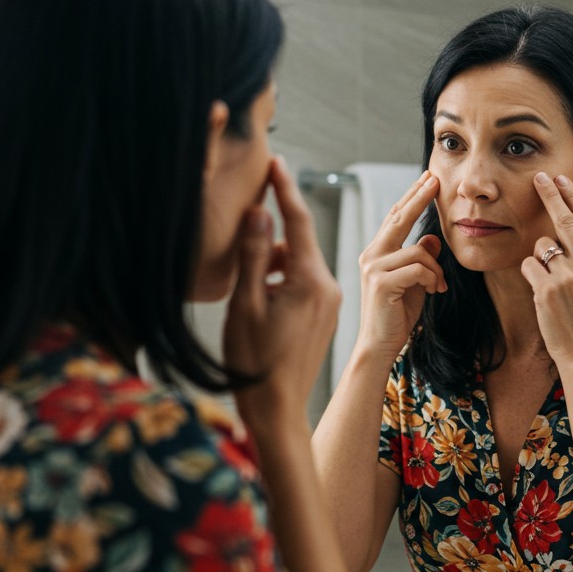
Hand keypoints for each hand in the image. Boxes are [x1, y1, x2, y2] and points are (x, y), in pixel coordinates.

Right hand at [223, 155, 340, 411]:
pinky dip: (281, 279)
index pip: (297, 223)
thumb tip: (260, 213)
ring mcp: (328, 302)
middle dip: (275, 229)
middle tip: (256, 217)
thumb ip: (253, 256)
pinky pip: (302, 283)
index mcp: (308, 281)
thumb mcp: (245, 304)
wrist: (277, 409)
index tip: (277, 163)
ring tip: (246, 287)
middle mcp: (326, 287)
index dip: (284, 190)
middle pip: (298, 242)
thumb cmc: (254, 362)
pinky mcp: (323, 315)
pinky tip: (258, 296)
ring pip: (298, 263)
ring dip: (272, 262)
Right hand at [354, 170, 445, 363]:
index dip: (412, 197)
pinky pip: (419, 268)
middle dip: (419, 197)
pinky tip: (433, 292)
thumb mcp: (415, 282)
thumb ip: (420, 260)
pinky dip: (432, 279)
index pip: (395, 217)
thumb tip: (431, 240)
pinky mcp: (382, 283)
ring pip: (419, 251)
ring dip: (436, 270)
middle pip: (399, 218)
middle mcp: (371, 255)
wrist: (380, 346)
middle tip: (436, 179)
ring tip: (437, 287)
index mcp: (377, 253)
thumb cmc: (396, 316)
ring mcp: (374, 268)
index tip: (428, 179)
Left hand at [520, 172, 572, 366]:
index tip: (560, 178)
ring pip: (542, 244)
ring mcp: (568, 277)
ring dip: (540, 255)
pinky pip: (528, 264)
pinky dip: (530, 273)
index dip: (572, 195)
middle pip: (565, 220)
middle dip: (550, 194)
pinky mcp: (547, 290)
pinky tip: (540, 290)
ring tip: (551, 280)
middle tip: (539, 177)